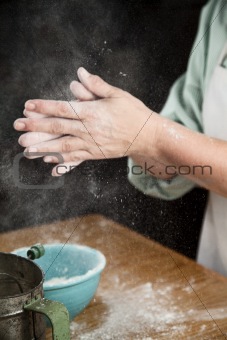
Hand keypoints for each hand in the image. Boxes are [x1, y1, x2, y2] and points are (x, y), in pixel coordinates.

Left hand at [14, 68, 159, 174]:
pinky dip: (61, 162)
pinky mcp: (96, 154)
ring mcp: (92, 144)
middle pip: (58, 128)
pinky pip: (76, 159)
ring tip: (26, 149)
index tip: (28, 106)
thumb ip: (97, 85)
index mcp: (93, 112)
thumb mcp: (117, 95)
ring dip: (43, 147)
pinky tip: (49, 163)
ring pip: (63, 146)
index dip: (44, 107)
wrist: (147, 136)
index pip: (63, 109)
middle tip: (18, 127)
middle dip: (36, 127)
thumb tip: (80, 73)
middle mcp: (89, 129)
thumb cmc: (133, 113)